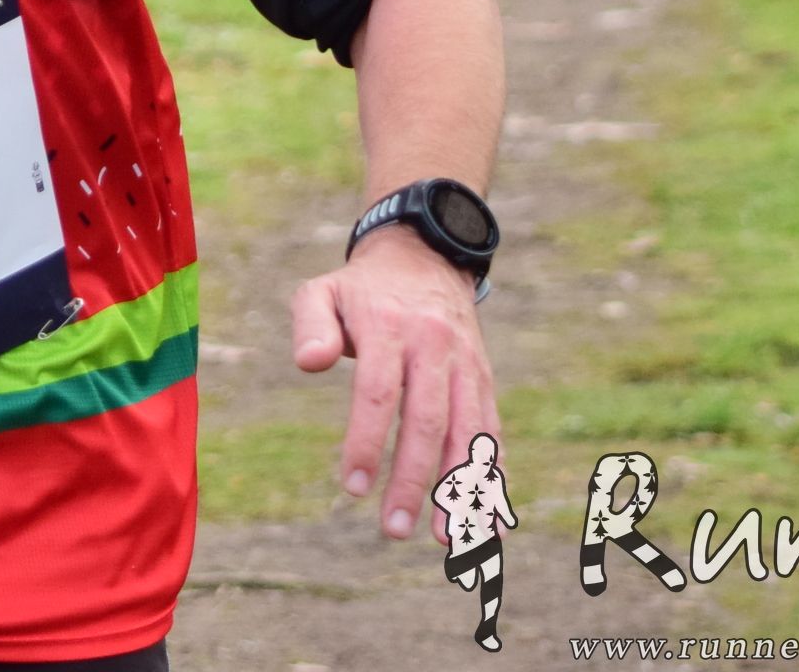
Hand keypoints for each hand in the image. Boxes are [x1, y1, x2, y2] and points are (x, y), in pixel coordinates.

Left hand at [290, 232, 500, 540]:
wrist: (423, 259)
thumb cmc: (360, 290)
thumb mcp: (321, 291)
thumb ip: (310, 324)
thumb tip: (307, 363)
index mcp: (391, 327)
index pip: (379, 392)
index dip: (366, 441)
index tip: (353, 488)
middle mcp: (435, 345)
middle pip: (428, 420)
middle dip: (414, 479)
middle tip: (394, 530)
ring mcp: (466, 364)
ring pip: (468, 432)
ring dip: (459, 489)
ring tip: (444, 539)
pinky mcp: (484, 380)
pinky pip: (491, 432)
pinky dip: (491, 478)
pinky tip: (486, 522)